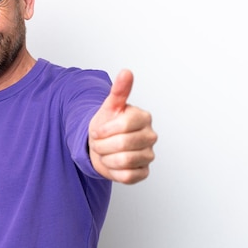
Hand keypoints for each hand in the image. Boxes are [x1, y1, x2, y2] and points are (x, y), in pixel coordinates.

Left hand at [88, 69, 157, 183]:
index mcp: (143, 117)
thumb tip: (126, 72)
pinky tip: (112, 162)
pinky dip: (113, 171)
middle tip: (99, 142)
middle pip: (122, 145)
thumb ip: (119, 90)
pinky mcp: (144, 172)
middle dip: (102, 145)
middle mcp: (150, 136)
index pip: (124, 125)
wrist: (101, 144)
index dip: (104, 130)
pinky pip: (127, 176)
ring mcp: (149, 155)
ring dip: (106, 157)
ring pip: (124, 161)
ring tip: (105, 151)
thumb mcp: (109, 107)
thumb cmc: (106, 124)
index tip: (97, 130)